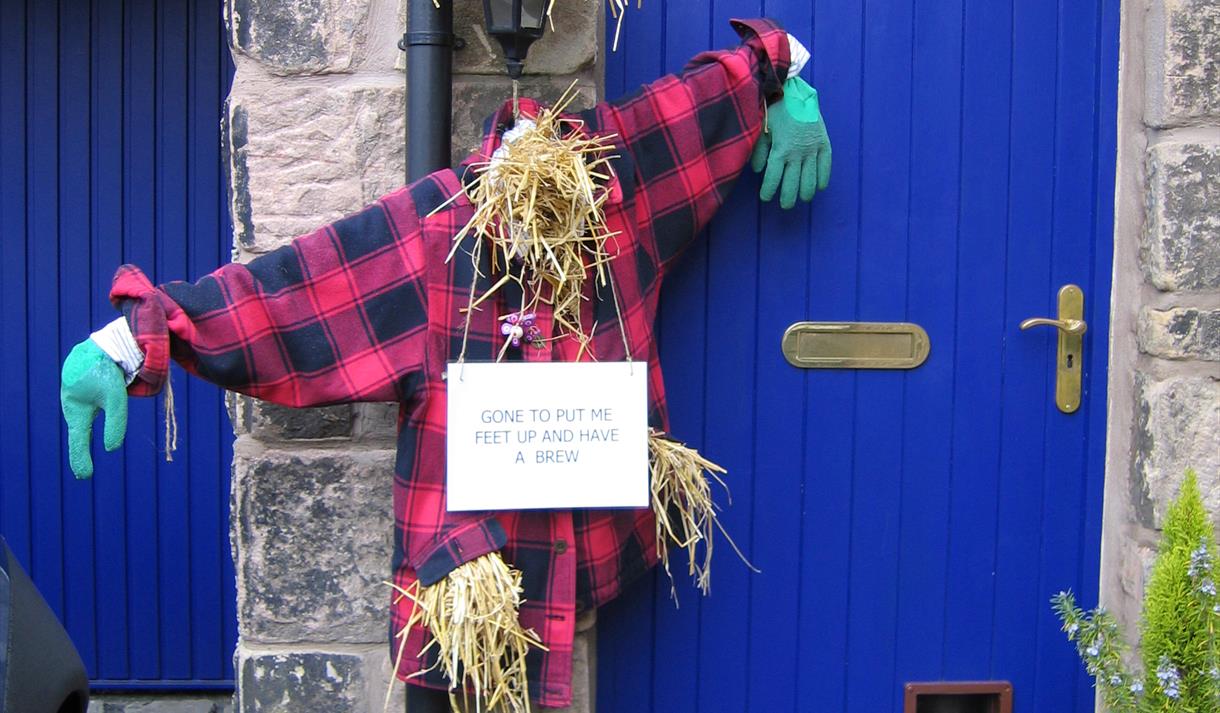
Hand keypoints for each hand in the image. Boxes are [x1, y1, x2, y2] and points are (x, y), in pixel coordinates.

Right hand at [61, 339, 127, 477]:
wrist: (103, 343)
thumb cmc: (108, 370)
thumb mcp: (115, 399)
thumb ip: (115, 423)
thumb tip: (111, 448)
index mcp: (76, 410)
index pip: (79, 441)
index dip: (81, 459)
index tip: (84, 476)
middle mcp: (72, 404)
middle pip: (79, 431)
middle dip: (81, 449)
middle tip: (83, 472)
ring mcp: (75, 394)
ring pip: (84, 416)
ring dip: (85, 431)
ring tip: (87, 446)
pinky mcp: (81, 385)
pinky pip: (86, 404)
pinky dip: (89, 414)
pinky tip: (93, 413)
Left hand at [751, 76, 831, 208]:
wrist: (795, 90)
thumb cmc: (774, 109)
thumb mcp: (761, 128)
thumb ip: (759, 151)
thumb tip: (758, 170)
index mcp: (780, 150)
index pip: (774, 178)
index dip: (769, 191)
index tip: (766, 198)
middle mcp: (797, 153)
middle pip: (793, 183)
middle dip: (788, 197)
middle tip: (785, 205)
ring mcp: (813, 148)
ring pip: (810, 178)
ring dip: (806, 192)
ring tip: (802, 199)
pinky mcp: (824, 142)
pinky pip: (826, 165)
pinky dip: (823, 177)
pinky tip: (819, 187)